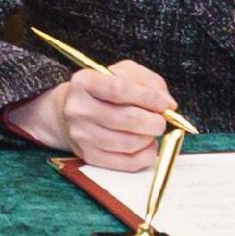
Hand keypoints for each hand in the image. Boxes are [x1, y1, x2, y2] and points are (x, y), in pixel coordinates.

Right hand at [5, 59, 178, 170]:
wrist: (67, 112)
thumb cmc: (101, 91)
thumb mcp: (121, 73)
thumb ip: (147, 81)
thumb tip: (167, 104)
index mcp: (84, 82)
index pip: (120, 90)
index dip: (149, 98)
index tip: (166, 104)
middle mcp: (78, 109)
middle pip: (128, 119)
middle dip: (155, 121)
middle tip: (161, 119)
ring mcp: (82, 135)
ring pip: (131, 142)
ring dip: (150, 137)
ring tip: (150, 130)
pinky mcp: (89, 156)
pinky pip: (128, 162)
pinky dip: (146, 155)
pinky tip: (147, 144)